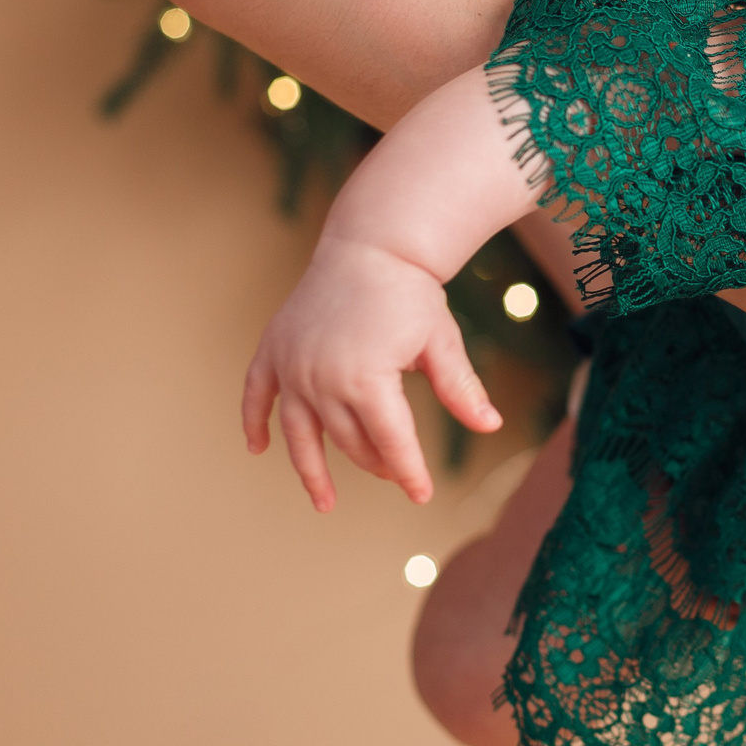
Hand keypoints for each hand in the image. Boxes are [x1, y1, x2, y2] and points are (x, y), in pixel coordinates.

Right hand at [243, 235, 501, 508]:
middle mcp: (321, 379)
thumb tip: (492, 426)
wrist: (371, 244)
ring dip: (312, 469)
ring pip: (301, 432)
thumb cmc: (411, 293)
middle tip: (395, 473)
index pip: (391, 442)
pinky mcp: (274, 350)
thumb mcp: (442, 342)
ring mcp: (293, 366)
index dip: (409, 471)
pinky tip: (258, 449)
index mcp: (367, 379)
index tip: (422, 494)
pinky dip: (253, 422)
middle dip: (375, 462)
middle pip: (349, 440)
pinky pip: (256, 394)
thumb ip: (461, 388)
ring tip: (325, 501)